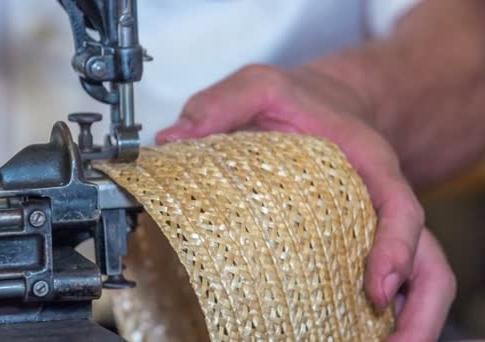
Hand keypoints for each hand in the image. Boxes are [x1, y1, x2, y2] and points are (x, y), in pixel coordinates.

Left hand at [156, 64, 455, 339]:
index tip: (380, 289)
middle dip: (421, 312)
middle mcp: (380, 200)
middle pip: (427, 262)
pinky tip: (348, 335)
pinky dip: (374, 315)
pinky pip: (381, 281)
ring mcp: (372, 225)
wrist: (324, 103)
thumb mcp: (259, 86)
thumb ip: (220, 104)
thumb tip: (173, 142)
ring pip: (416, 279)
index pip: (401, 209)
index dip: (397, 250)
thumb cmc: (299, 100)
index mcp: (369, 163)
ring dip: (407, 324)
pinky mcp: (356, 239)